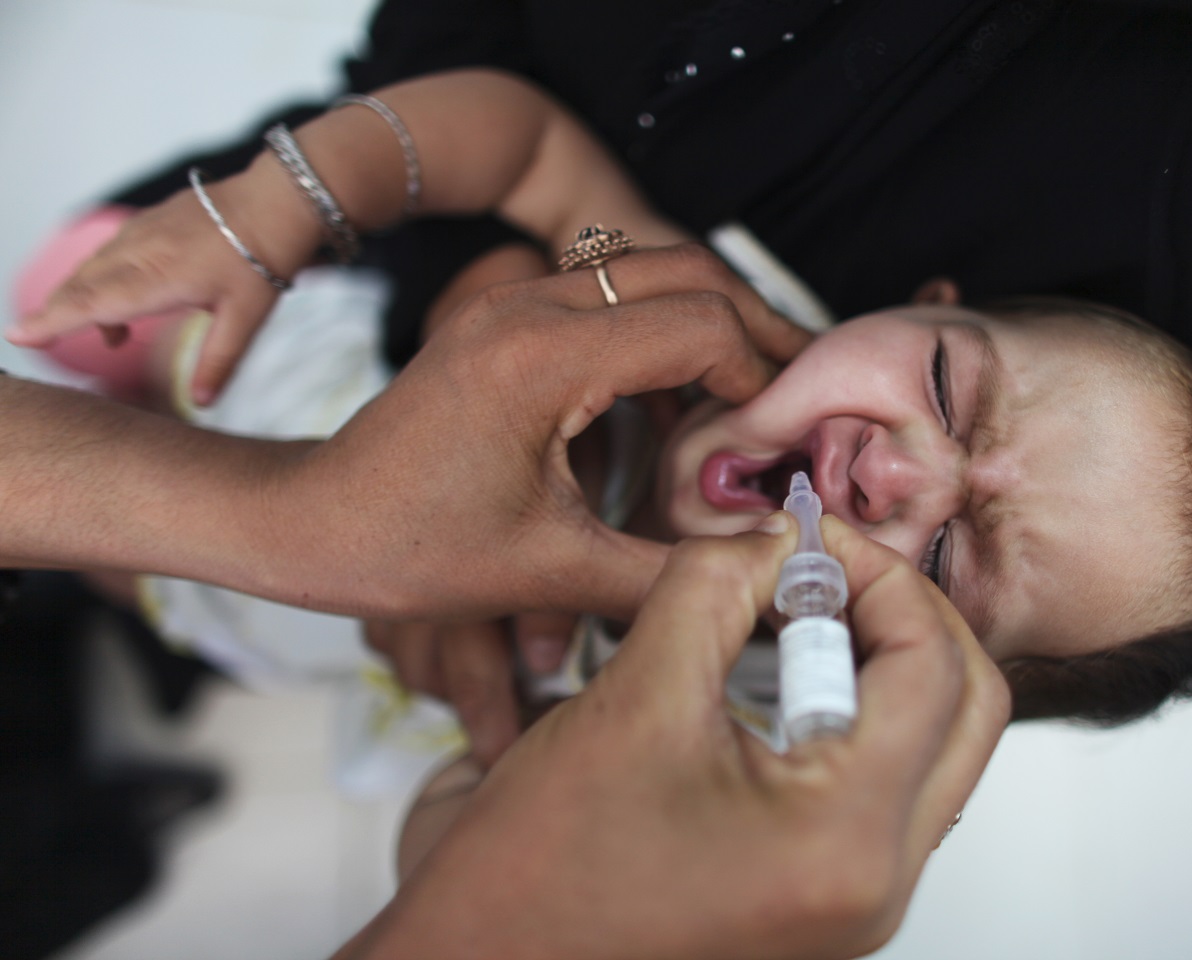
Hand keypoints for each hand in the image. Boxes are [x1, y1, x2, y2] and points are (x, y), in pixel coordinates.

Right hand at [6, 163, 320, 404]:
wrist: (278, 199)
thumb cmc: (264, 257)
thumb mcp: (247, 318)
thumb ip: (219, 361)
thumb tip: (201, 403)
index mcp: (156, 279)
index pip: (91, 305)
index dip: (52, 322)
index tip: (19, 335)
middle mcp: (139, 252)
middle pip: (81, 285)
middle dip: (57, 313)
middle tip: (42, 339)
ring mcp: (143, 231)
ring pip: (94, 266)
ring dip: (84, 297)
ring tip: (114, 335)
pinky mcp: (152, 219)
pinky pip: (111, 250)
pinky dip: (103, 275)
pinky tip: (127, 295)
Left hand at [280, 244, 810, 621]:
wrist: (308, 520)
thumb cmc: (407, 546)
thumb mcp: (549, 571)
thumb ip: (669, 572)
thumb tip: (764, 574)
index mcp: (543, 354)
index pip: (700, 323)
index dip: (761, 374)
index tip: (784, 433)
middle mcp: (528, 302)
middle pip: (686, 268)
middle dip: (755, 323)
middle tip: (801, 384)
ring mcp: (512, 299)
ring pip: (649, 270)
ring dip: (709, 319)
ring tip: (751, 390)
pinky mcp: (504, 315)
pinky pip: (608, 294)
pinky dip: (659, 329)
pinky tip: (677, 398)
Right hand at [337, 516, 1011, 959]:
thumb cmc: (531, 877)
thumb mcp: (631, 699)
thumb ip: (716, 588)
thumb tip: (775, 538)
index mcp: (844, 841)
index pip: (933, 667)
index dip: (879, 575)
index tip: (811, 536)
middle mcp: (871, 882)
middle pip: (964, 708)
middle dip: (902, 613)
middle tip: (826, 566)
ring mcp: (852, 897)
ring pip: (933, 745)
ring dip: (877, 661)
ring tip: (794, 613)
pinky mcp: (819, 891)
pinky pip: (879, 782)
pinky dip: (847, 711)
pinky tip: (774, 674)